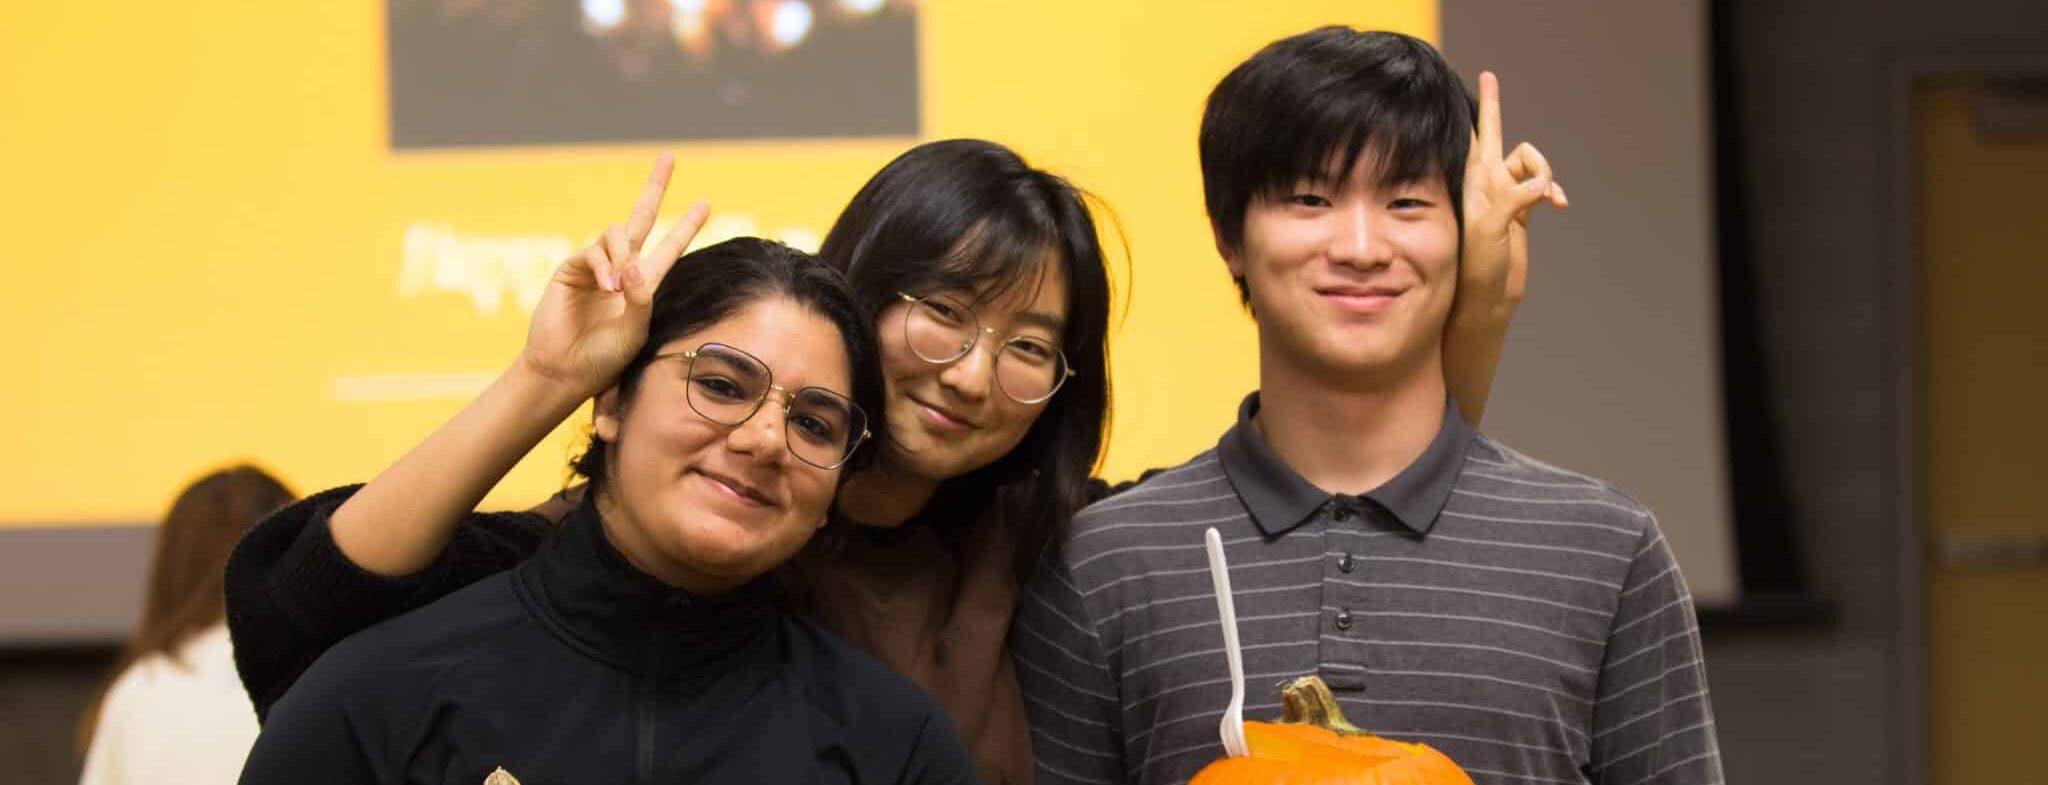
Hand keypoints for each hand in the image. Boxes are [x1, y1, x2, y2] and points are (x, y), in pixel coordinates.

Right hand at [518, 154, 710, 398]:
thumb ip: (643, 297)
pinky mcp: (571, 269)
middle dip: (655, 186)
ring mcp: (595, 265)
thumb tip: (635, 261)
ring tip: (619, 286)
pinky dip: (605, 267)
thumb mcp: (637, 330)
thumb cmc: (604, 357)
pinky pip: (593, 253)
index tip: (705, 203)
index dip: (686, 226)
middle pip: (640, 217)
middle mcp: (620, 268)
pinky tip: (608, 287)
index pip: (669, 247)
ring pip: (616, 233)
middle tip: (669, 157)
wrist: (566, 370)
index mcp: (643, 284)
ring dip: (623, 254)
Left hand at [1458, 71, 1567, 323]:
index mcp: (1475, 182)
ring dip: (1545, 173)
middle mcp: (1487, 184)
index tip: (1486, 78)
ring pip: (1531, 163)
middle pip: (1504, 141)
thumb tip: (1542, 184)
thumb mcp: (1490, 230)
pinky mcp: (1522, 210)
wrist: (1487, 296)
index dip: (1483, 108)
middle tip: (1493, 90)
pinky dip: (1554, 190)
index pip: (1477, 136)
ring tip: (1550, 198)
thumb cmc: (1477, 265)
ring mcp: (1505, 196)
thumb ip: (1513, 200)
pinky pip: (1543, 186)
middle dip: (1504, 122)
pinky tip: (1559, 205)